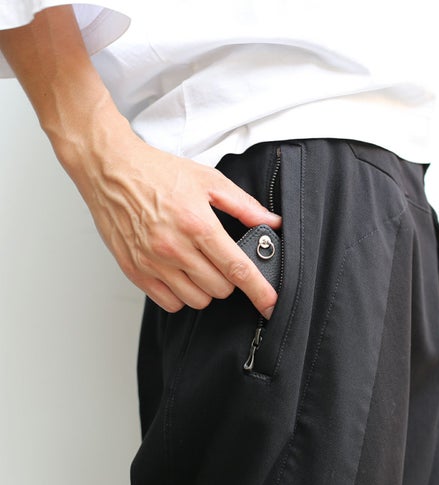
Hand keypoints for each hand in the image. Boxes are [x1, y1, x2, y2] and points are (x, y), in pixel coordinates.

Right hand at [0, 5, 280, 316]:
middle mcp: (174, 248)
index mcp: (197, 224)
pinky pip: (169, 303)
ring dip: (205, 288)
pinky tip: (179, 273)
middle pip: (220, 289)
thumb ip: (244, 205)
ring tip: (198, 265)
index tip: (270, 302)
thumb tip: (271, 222)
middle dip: (228, 279)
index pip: (237, 268)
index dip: (259, 290)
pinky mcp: (135, 271)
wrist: (111, 171)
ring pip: (197, 301)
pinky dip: (181, 294)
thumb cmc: (157, 173)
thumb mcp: (208, 180)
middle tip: (220, 259)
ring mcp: (152, 263)